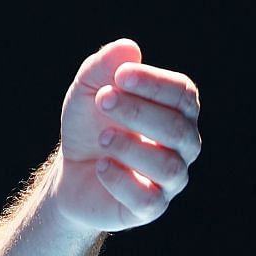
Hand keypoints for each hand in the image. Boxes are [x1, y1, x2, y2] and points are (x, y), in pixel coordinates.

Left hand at [48, 38, 200, 233]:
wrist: (71, 169)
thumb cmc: (90, 123)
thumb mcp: (88, 89)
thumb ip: (103, 66)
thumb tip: (129, 48)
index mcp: (176, 111)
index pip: (184, 94)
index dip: (154, 82)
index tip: (119, 75)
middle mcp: (182, 146)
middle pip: (179, 128)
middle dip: (139, 111)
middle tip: (103, 99)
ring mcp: (170, 179)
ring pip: (169, 166)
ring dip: (131, 146)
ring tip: (102, 136)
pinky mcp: (151, 207)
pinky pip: (149, 199)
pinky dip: (122, 181)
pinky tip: (100, 166)